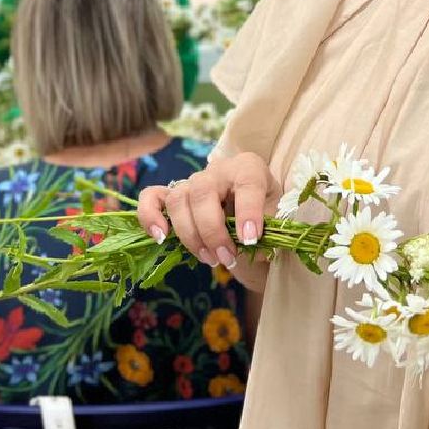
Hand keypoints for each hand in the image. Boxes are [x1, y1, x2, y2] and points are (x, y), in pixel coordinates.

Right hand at [136, 152, 277, 275]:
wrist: (253, 224)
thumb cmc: (267, 220)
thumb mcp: (278, 223)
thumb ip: (270, 233)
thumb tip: (257, 248)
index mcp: (249, 168)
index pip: (247, 182)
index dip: (247, 211)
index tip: (250, 239)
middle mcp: (218, 170)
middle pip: (203, 193)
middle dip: (212, 231)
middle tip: (226, 258)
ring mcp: (192, 181)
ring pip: (178, 200)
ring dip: (190, 234)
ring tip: (209, 259)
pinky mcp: (173, 195)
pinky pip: (152, 197)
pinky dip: (150, 215)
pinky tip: (160, 237)